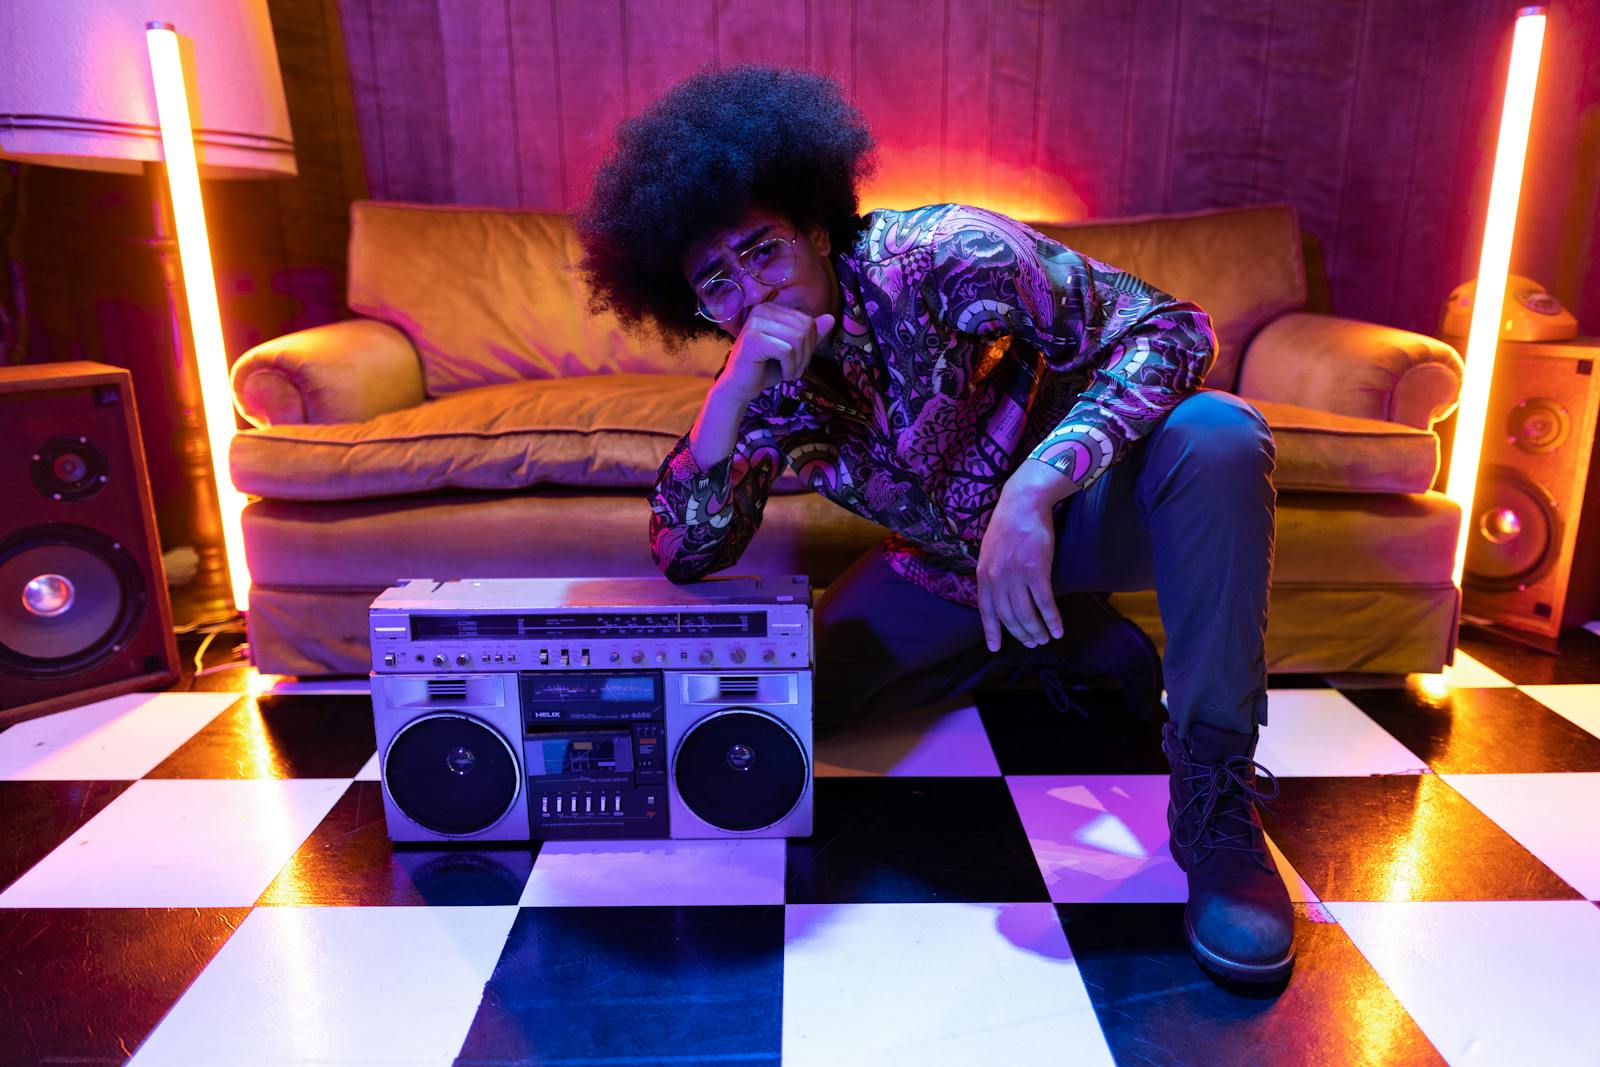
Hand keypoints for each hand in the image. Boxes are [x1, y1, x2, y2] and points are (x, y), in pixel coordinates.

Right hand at [717, 303, 836, 403]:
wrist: (741, 387)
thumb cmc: (766, 368)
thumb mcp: (794, 351)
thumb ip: (811, 334)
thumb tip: (832, 318)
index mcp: (771, 308)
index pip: (807, 321)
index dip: (811, 345)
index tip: (799, 361)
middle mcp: (762, 310)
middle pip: (805, 329)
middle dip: (806, 354)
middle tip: (796, 370)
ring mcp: (755, 322)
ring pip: (798, 339)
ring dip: (799, 362)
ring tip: (790, 373)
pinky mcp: (752, 338)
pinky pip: (786, 351)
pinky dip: (790, 368)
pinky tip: (782, 374)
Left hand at [977, 471, 1068, 652]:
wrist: (1023, 503)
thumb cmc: (1008, 524)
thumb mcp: (989, 550)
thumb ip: (991, 572)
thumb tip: (995, 591)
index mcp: (983, 574)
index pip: (986, 610)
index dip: (992, 631)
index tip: (995, 648)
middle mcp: (997, 578)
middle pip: (1009, 616)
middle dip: (1021, 633)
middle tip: (1032, 642)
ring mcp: (1016, 576)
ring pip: (1026, 614)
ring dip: (1037, 631)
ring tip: (1045, 639)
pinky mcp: (1037, 571)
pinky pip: (1045, 604)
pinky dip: (1052, 620)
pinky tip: (1058, 629)